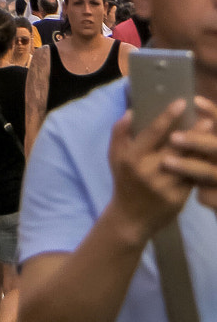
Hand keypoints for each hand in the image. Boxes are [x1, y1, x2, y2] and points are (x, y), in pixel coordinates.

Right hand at [108, 98, 215, 237]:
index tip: (182, 103)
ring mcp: (165, 186)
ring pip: (188, 164)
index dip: (168, 116)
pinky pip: (193, 179)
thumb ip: (120, 132)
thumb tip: (132, 111)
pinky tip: (209, 158)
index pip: (153, 132)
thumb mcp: (114, 156)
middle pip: (176, 147)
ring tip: (213, 137)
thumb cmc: (123, 181)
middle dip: (193, 132)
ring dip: (202, 150)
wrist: (131, 218)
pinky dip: (201, 167)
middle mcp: (149, 171)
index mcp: (132, 157)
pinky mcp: (178, 199)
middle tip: (208, 118)